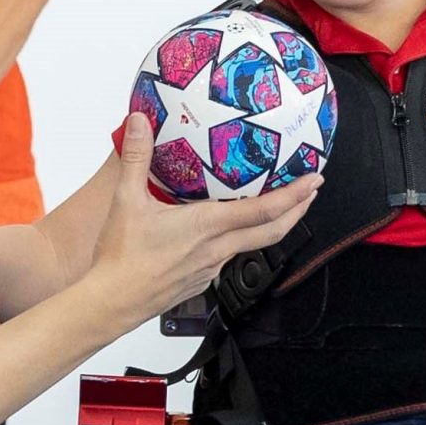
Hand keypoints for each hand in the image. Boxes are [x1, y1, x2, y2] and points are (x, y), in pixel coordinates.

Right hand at [81, 114, 318, 334]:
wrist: (112, 302)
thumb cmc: (121, 259)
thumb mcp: (127, 201)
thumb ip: (137, 158)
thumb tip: (140, 122)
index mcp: (207, 227)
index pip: (263, 211)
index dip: (294, 195)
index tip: (313, 180)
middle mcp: (217, 250)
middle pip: (272, 232)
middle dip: (298, 210)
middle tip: (312, 192)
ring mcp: (211, 269)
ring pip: (252, 246)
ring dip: (271, 226)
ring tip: (277, 208)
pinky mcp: (201, 281)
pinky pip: (228, 258)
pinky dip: (240, 242)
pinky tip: (230, 233)